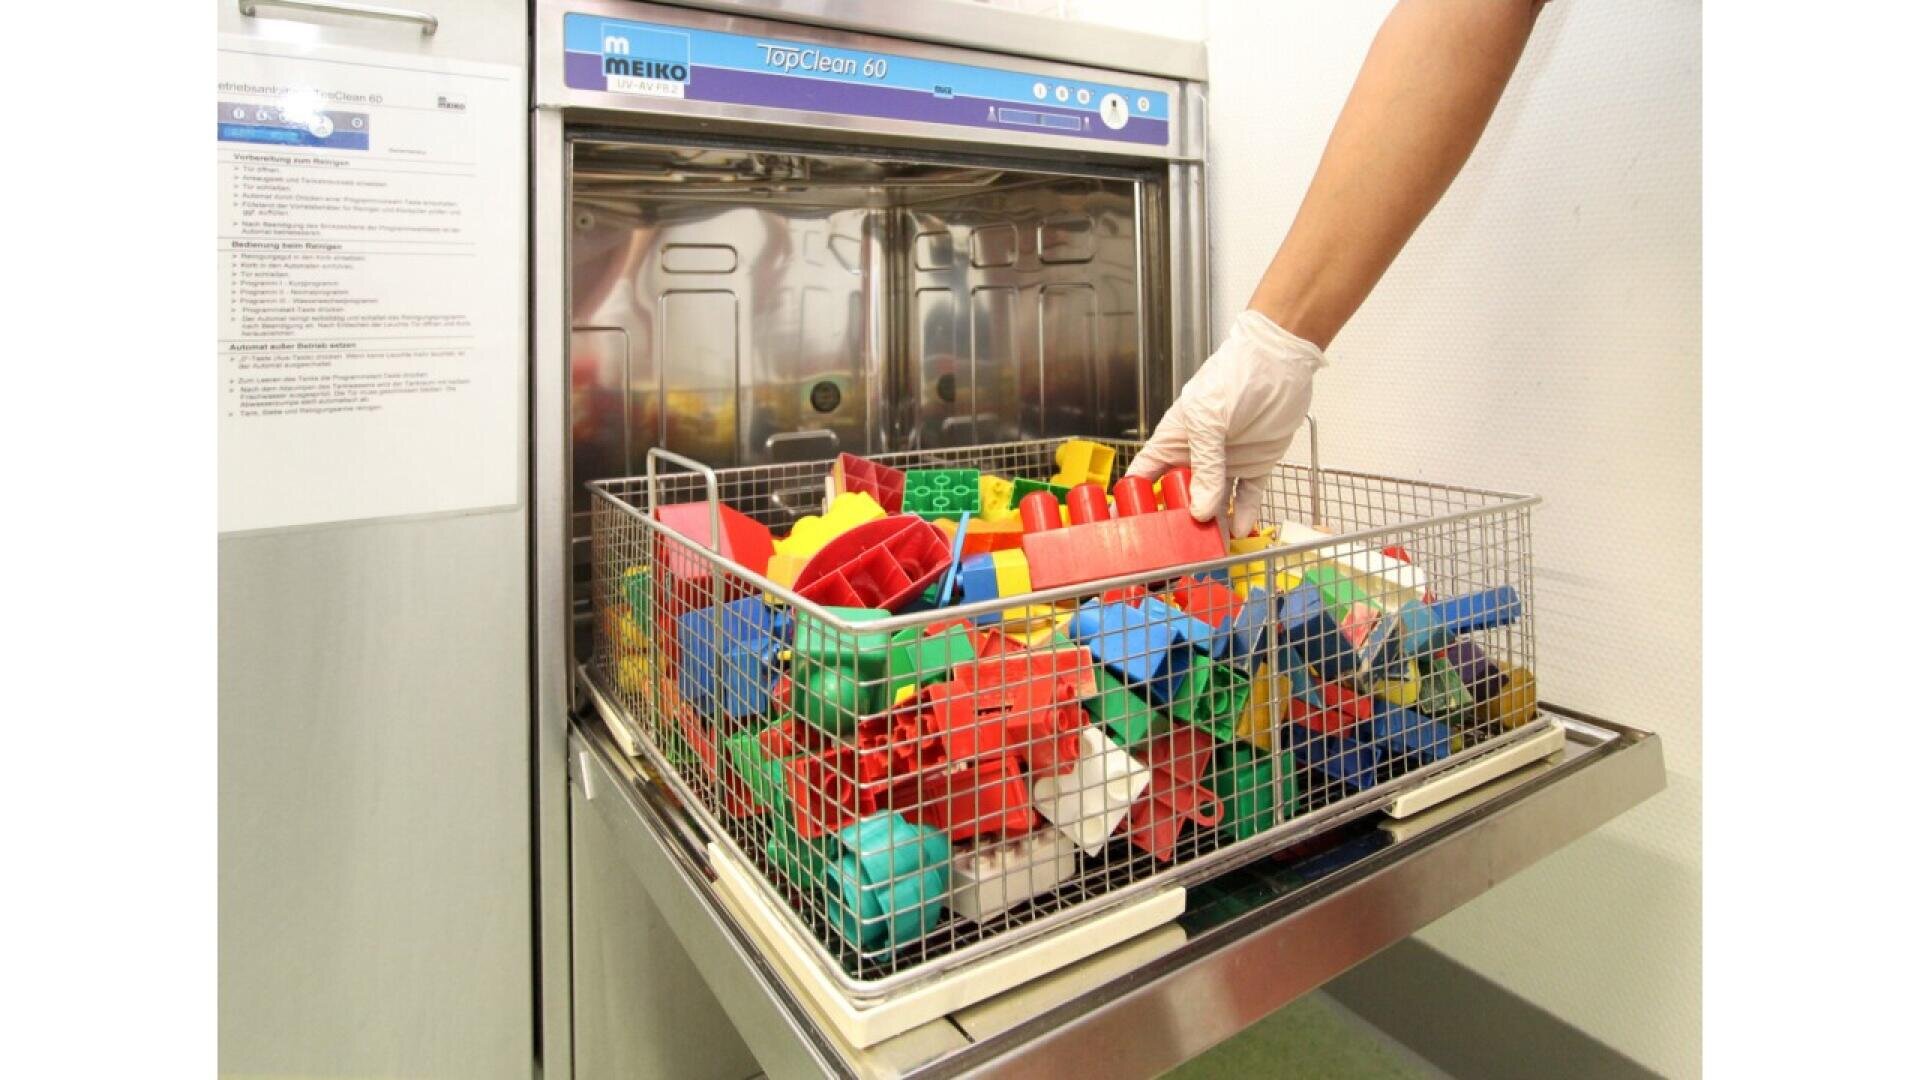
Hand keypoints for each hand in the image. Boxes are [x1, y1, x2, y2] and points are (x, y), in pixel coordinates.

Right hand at [1126, 309, 1324, 537]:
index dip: (1136, 500)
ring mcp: (1228, 461)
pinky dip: (1244, 513)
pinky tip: (1238, 531)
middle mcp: (1198, 455)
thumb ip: (1205, 466)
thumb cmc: (1234, 376)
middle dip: (1179, 522)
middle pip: (1182, 497)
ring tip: (1209, 550)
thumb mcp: (1208, 421)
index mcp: (1174, 440)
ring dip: (1213, 525)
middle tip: (1177, 549)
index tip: (1130, 528)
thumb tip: (1199, 510)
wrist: (1281, 359)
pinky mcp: (1257, 463)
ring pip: (1216, 502)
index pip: (1146, 475)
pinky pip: (1248, 495)